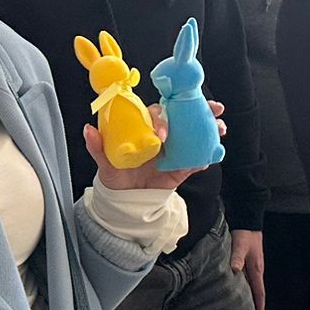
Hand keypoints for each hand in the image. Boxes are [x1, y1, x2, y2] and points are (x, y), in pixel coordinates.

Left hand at [87, 101, 226, 191]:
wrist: (126, 201)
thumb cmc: (115, 175)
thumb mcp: (105, 162)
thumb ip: (98, 146)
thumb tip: (88, 129)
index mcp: (145, 128)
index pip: (158, 115)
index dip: (163, 120)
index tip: (162, 135)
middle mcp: (163, 135)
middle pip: (183, 117)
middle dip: (200, 110)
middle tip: (214, 108)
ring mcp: (175, 150)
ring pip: (195, 135)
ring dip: (210, 129)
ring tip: (220, 128)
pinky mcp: (183, 167)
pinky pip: (197, 159)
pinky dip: (206, 156)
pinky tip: (214, 153)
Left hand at [231, 229, 266, 309]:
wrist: (248, 221)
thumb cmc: (245, 234)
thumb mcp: (240, 245)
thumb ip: (237, 258)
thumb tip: (235, 270)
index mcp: (256, 270)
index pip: (259, 293)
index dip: (260, 307)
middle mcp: (255, 271)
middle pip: (256, 293)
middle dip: (255, 307)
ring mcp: (252, 268)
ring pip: (251, 288)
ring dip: (250, 299)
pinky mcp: (247, 263)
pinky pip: (247, 281)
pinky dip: (244, 290)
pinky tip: (237, 293)